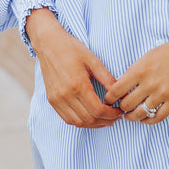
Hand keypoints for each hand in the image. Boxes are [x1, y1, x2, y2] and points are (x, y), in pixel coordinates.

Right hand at [30, 12, 122, 127]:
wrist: (48, 43)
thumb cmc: (72, 49)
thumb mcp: (93, 60)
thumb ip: (106, 78)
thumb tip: (120, 92)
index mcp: (77, 85)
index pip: (97, 110)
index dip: (111, 114)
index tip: (120, 111)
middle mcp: (65, 96)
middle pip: (88, 119)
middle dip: (105, 121)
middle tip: (116, 117)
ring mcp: (56, 100)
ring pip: (77, 122)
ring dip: (93, 124)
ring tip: (106, 120)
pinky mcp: (52, 100)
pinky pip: (67, 118)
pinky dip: (80, 122)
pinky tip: (90, 117)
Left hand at [104, 34, 168, 124]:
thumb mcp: (151, 54)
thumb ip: (136, 69)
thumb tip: (123, 83)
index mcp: (141, 69)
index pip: (116, 90)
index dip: (110, 98)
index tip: (110, 100)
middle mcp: (150, 83)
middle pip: (126, 105)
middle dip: (121, 108)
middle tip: (120, 108)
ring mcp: (163, 94)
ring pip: (139, 114)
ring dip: (132, 117)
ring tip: (131, 115)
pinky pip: (157, 118)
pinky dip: (148, 121)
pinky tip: (145, 118)